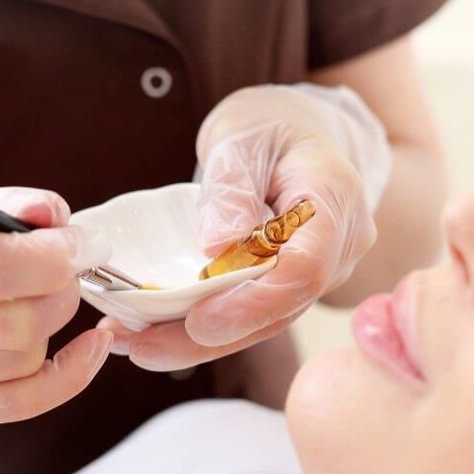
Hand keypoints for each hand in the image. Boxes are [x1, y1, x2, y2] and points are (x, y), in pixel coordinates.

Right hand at [0, 179, 112, 439]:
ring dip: (54, 324)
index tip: (86, 245)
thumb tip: (56, 216)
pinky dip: (68, 376)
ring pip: (22, 360)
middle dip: (63, 290)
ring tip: (46, 293)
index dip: (53, 257)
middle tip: (71, 267)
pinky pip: (18, 404)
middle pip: (13, 322)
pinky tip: (89, 346)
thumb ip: (5, 202)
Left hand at [100, 84, 390, 369]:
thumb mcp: (241, 135)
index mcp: (334, 198)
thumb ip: (231, 187)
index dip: (253, 302)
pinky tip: (150, 335)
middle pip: (282, 307)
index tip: (198, 321)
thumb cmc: (271, 125)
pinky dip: (203, 328)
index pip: (306, 267)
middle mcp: (340, 245)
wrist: (299, 131)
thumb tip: (218, 247)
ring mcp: (322, 271)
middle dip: (213, 337)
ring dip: (198, 342)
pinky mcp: (294, 287)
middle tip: (143, 347)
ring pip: (265, 321)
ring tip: (133, 346)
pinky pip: (254, 315)